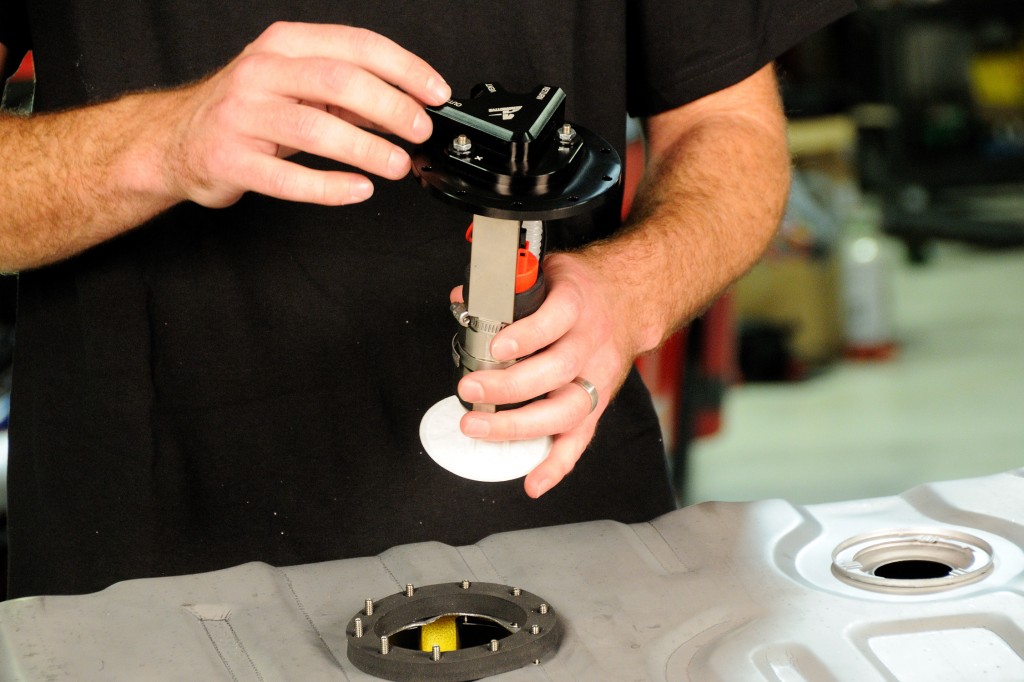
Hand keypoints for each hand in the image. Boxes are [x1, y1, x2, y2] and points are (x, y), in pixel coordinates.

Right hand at [158, 22, 450, 207]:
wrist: (176, 139)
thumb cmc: (247, 110)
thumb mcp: (295, 85)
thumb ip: (346, 91)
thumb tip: (407, 107)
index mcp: (285, 45)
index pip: (356, 46)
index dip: (404, 69)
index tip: (435, 93)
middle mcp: (261, 72)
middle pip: (339, 81)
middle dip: (390, 107)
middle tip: (419, 131)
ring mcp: (243, 116)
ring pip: (315, 127)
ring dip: (366, 148)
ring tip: (397, 164)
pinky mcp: (232, 160)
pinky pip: (287, 177)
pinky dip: (328, 186)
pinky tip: (359, 190)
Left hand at [453, 251, 646, 498]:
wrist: (629, 301)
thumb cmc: (580, 291)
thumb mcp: (548, 274)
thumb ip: (509, 286)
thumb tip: (464, 296)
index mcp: (577, 304)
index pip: (556, 319)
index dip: (527, 335)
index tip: (496, 347)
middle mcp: (590, 343)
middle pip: (557, 369)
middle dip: (510, 386)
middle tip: (470, 390)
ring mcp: (597, 376)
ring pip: (567, 408)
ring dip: (521, 424)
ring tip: (479, 428)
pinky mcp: (597, 404)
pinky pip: (581, 438)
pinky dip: (558, 463)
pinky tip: (534, 481)